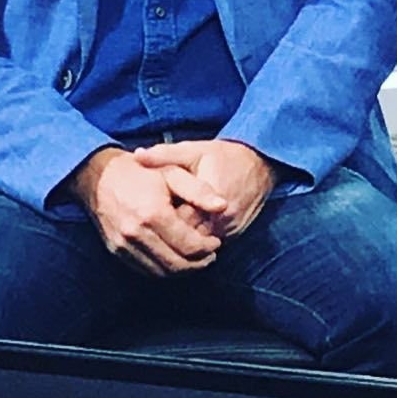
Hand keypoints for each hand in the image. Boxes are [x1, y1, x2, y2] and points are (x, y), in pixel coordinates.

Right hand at [66, 147, 227, 276]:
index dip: (207, 247)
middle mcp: (136, 233)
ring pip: (161, 271)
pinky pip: (145, 269)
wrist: (100, 176)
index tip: (216, 242)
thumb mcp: (174, 172)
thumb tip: (223, 206)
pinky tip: (175, 259)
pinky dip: (164, 269)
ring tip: (196, 259)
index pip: (188, 245)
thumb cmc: (142, 172)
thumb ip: (199, 191)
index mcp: (153, 213)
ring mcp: (124, 245)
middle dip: (198, 263)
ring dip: (183, 270)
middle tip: (210, 255)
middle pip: (176, 263)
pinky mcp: (116, 250)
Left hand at [133, 139, 278, 238]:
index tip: (145, 214)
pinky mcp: (234, 235)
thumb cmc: (223, 156)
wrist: (260, 164)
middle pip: (186, 238)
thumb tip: (136, 156)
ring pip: (198, 246)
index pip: (176, 220)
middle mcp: (222, 218)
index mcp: (209, 197)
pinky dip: (195, 242)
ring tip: (161, 234)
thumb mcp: (193, 150)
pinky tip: (180, 234)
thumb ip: (164, 155)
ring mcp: (230, 230)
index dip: (158, 220)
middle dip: (167, 235)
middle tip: (148, 229)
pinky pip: (209, 244)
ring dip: (181, 242)